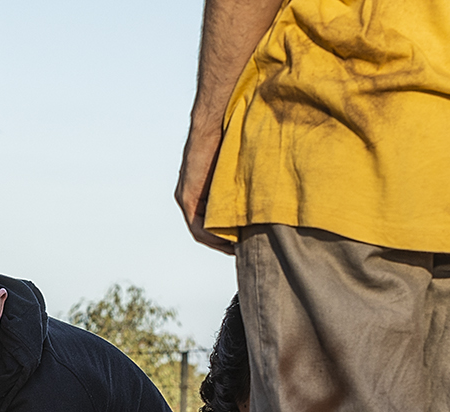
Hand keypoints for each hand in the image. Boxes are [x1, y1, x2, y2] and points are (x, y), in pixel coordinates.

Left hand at [176, 126, 234, 253]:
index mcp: (202, 191)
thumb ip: (243, 187)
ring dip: (219, 242)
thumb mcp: (239, 170)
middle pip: (206, 231)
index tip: (243, 244)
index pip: (212, 224)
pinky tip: (229, 241)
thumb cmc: (232, 138)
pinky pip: (198, 225)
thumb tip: (263, 201)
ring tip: (238, 250)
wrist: (216, 121)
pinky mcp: (187, 195)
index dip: (227, 237)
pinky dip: (213, 235)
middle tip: (243, 252)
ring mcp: (186, 197)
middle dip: (224, 243)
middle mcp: (190, 197)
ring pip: (201, 231)